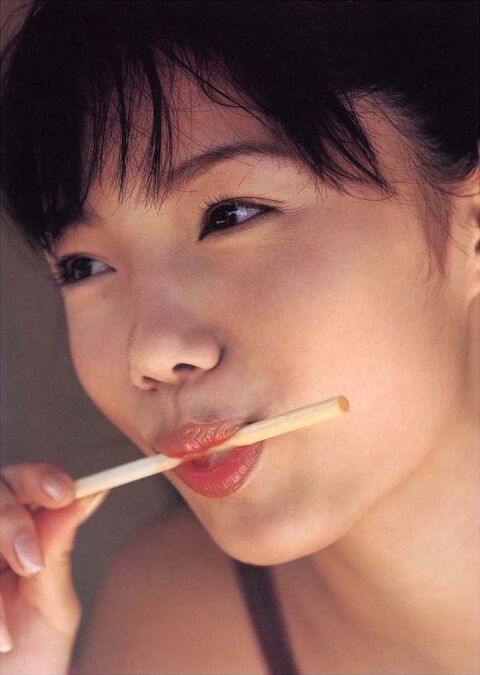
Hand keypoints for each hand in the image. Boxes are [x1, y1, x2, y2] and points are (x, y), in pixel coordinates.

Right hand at [0, 462, 108, 674]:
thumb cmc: (29, 657)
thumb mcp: (51, 607)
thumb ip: (59, 549)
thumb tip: (95, 492)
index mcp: (17, 528)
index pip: (24, 481)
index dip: (39, 478)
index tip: (64, 494)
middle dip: (10, 522)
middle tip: (29, 563)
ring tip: (4, 637)